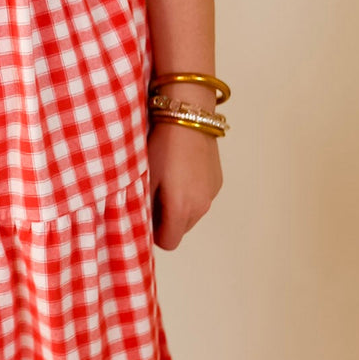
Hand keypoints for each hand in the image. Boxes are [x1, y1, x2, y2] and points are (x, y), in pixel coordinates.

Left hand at [147, 118, 222, 250]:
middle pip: (180, 229)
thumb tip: (140, 221)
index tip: (145, 215)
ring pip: (191, 214)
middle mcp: (201, 207)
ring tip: (167, 179)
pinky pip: (201, 198)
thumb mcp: (145, 177)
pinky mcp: (217, 182)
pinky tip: (181, 170)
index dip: (154, 233)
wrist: (188, 117)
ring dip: (179, 206)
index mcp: (181, 209)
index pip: (168, 242)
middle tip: (153, 194)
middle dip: (166, 219)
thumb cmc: (162, 147)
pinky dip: (191, 192)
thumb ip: (144, 205)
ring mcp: (212, 194)